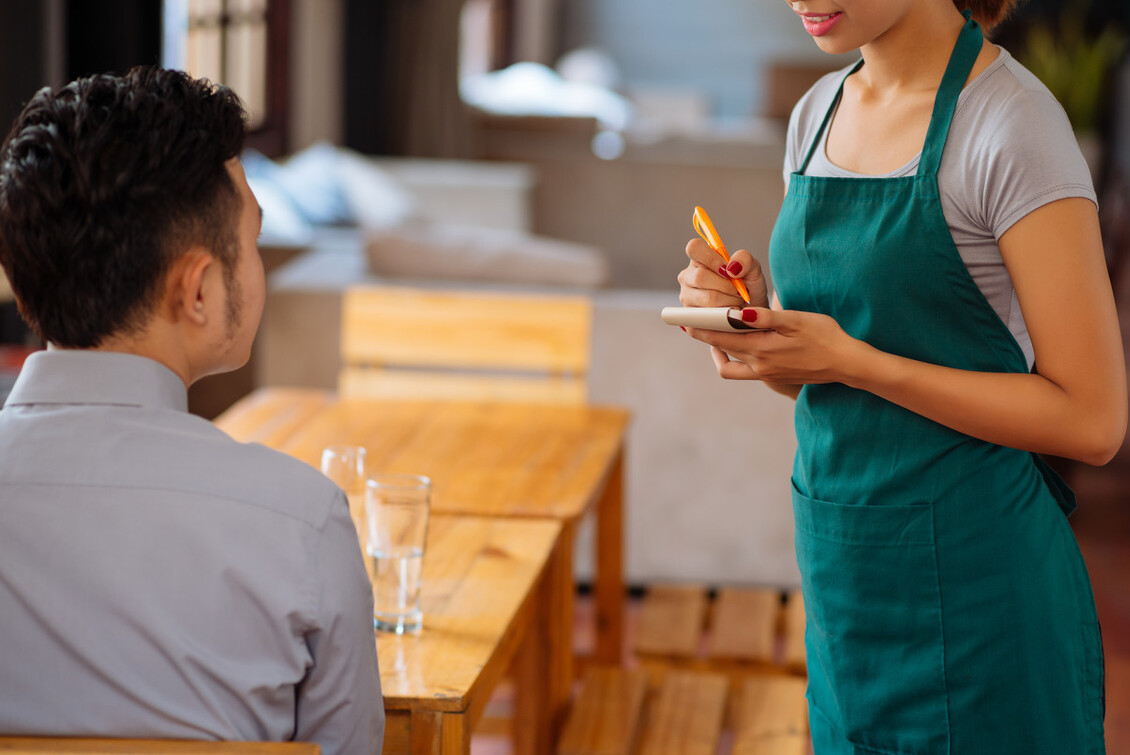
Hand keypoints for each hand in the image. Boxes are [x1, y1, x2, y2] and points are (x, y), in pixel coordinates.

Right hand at [677, 238, 768, 308]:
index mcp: (700, 259)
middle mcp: (688, 277)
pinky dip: (725, 317)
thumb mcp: (753, 269)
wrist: (751, 313)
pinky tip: (730, 315)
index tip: (728, 271)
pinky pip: (707, 317)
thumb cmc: (749, 288)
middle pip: (700, 277)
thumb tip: (732, 267)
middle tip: (739, 292)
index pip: (694, 248)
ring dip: (729, 302)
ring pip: (706, 299)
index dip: (712, 259)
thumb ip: (745, 260)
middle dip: (726, 286)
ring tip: (737, 304)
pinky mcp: (689, 318)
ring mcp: (686, 297)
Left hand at [687, 307, 864, 384]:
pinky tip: (740, 344)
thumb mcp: (796, 320)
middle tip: (693, 323)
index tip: (684, 321)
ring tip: (714, 333)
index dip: (700, 329)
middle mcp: (759, 366)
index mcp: (762, 349)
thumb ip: (765, 317)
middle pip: (722, 350)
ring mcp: (766, 374)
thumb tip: (737, 314)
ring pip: (731, 364)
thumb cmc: (825, 336)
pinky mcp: (773, 377)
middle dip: (706, 337)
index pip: (721, 337)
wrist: (846, 363)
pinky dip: (736, 357)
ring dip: (719, 350)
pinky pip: (744, 369)